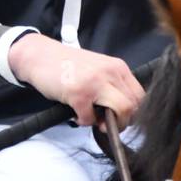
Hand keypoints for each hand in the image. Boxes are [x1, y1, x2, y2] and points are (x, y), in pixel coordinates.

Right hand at [8, 32, 145, 128]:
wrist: (40, 56)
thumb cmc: (67, 65)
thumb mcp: (97, 70)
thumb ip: (112, 86)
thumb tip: (123, 114)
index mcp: (117, 67)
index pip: (140, 96)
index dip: (133, 113)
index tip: (122, 119)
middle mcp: (110, 72)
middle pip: (133, 106)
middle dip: (122, 122)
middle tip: (107, 124)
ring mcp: (95, 82)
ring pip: (121, 111)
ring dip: (108, 124)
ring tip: (93, 119)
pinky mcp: (78, 93)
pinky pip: (89, 118)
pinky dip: (83, 121)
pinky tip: (76, 113)